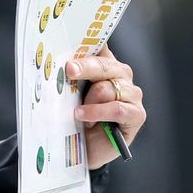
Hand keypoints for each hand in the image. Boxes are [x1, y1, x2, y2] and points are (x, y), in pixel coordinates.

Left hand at [65, 45, 145, 168]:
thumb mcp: (70, 96)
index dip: (87, 42)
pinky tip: (85, 118)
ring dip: (90, 101)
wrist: (87, 151)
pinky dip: (98, 112)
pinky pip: (117, 108)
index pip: (99, 46)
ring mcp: (132, 94)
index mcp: (105, 64)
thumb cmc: (78, 120)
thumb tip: (56, 66)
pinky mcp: (137, 114)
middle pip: (104, 64)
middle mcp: (121, 75)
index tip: (72, 41)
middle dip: (85, 66)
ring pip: (108, 88)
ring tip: (77, 113)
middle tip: (69, 70)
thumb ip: (70, 80)